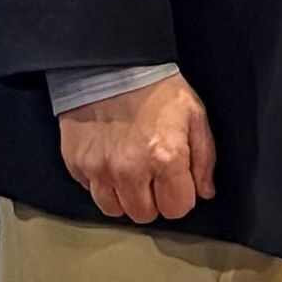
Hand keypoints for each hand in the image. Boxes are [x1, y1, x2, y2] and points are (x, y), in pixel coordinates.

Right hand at [55, 75, 215, 223]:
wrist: (109, 67)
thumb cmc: (157, 90)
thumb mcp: (194, 116)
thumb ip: (204, 159)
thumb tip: (204, 192)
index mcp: (166, 158)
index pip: (177, 208)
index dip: (180, 198)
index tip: (177, 183)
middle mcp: (130, 169)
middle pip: (144, 215)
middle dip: (153, 200)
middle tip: (153, 178)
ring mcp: (99, 169)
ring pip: (114, 210)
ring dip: (125, 197)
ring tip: (130, 174)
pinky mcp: (76, 164)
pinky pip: (91, 191)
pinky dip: (101, 183)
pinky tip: (110, 161)